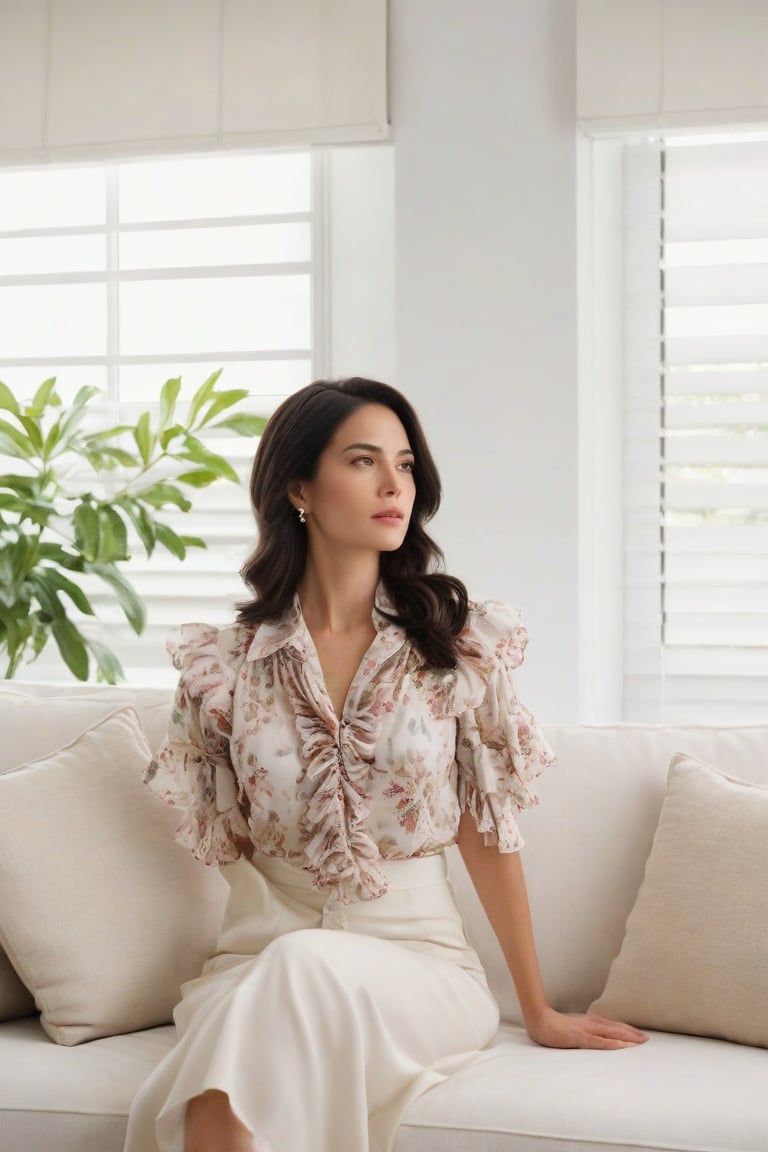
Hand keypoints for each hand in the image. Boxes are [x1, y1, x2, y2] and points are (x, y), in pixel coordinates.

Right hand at [525, 1007, 647, 1049]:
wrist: (539, 1019)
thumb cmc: (555, 1025)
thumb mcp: (574, 1026)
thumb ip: (586, 1030)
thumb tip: (597, 1035)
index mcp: (591, 1021)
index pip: (614, 1026)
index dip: (628, 1030)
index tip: (641, 1035)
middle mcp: (592, 1023)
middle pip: (616, 1028)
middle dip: (633, 1034)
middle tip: (648, 1040)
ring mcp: (586, 1030)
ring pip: (611, 1034)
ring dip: (627, 1038)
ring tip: (641, 1043)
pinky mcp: (579, 1038)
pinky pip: (598, 1042)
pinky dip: (611, 1043)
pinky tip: (621, 1045)